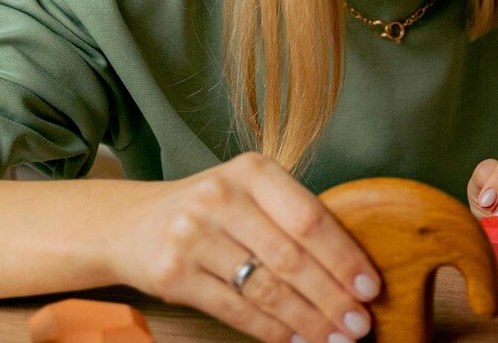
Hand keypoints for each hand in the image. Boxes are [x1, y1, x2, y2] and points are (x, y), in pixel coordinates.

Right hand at [105, 152, 381, 342]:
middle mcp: (221, 198)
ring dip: (307, 320)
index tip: (370, 287)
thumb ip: (292, 217)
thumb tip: (351, 268)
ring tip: (334, 338)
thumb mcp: (247, 193)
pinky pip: (235, 310)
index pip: (310, 218)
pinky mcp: (173, 275)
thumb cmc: (207, 210)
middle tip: (359, 324)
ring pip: (266, 289)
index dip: (344, 256)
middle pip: (292, 258)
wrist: (127, 223)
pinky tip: (294, 340)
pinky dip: (270, 330)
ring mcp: (193, 236)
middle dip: (332, 297)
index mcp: (252, 171)